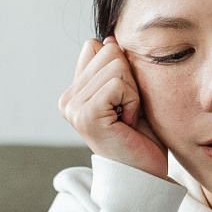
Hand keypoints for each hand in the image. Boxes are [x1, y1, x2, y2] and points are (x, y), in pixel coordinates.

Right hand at [58, 37, 167, 178]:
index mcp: (74, 92)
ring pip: (116, 66)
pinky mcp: (86, 115)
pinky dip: (132, 101)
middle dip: (130, 80)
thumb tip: (107, 37)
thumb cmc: (141, 137)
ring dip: (133, 93)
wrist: (144, 174)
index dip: (122, 69)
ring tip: (128, 118)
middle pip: (109, 51)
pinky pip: (118, 83)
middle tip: (128, 112)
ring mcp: (73, 108)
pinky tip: (128, 123)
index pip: (97, 46)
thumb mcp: (128, 93)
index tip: (123, 100)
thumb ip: (114, 68)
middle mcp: (67, 99)